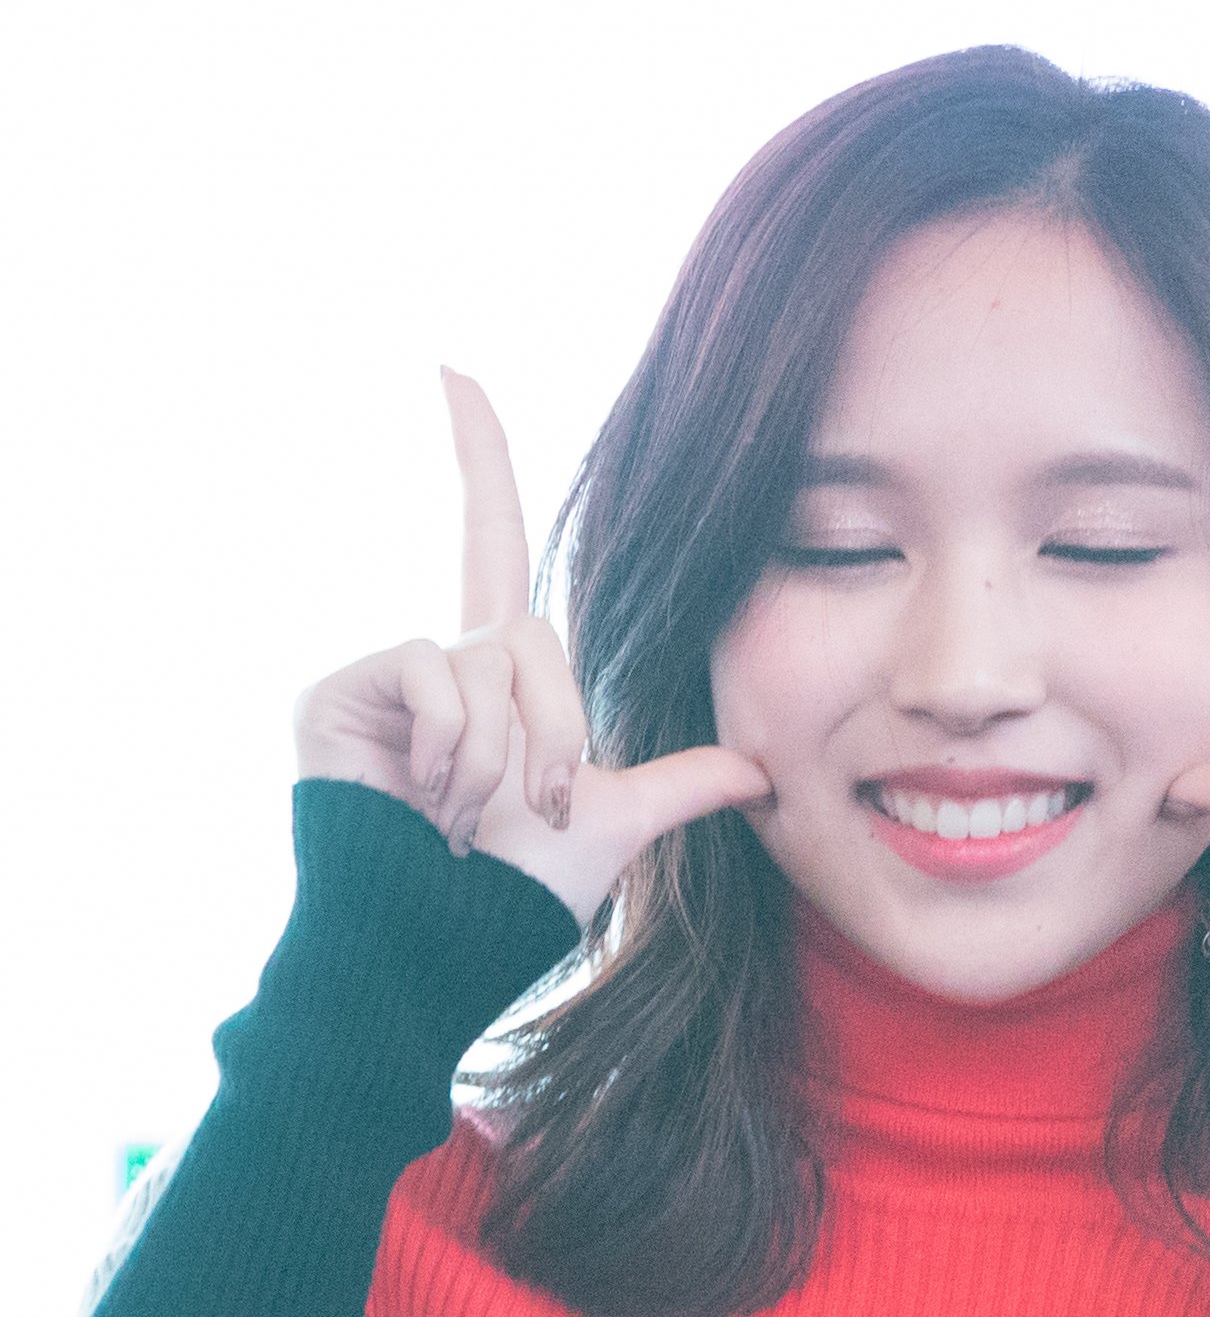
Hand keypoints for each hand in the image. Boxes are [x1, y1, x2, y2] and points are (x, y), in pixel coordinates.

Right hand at [292, 367, 774, 920]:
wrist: (443, 949)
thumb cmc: (517, 898)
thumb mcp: (616, 826)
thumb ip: (680, 783)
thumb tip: (764, 772)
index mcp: (499, 675)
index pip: (496, 540)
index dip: (480, 457)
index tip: (452, 367)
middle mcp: (440, 658)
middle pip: (532, 632)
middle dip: (554, 731)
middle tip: (528, 810)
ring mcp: (383, 674)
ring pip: (487, 659)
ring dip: (499, 758)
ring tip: (465, 822)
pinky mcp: (338, 691)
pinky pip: (430, 670)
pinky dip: (451, 745)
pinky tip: (427, 801)